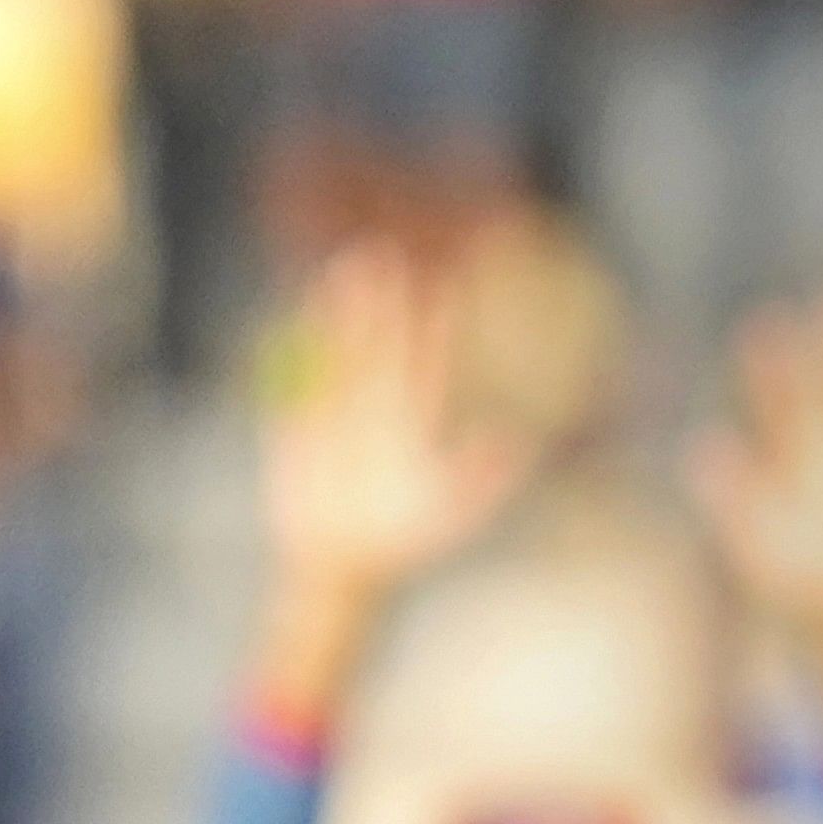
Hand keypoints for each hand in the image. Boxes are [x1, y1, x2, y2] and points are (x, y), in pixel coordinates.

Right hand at [257, 244, 530, 602]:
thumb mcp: (446, 514)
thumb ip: (481, 479)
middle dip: (389, 307)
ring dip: (349, 313)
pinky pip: (309, 374)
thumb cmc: (400, 544)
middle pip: (388, 348)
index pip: (429, 368)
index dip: (434, 332)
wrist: (340, 564)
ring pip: (349, 352)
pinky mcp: (305, 423)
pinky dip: (310, 341)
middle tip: (391, 260)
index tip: (441, 295)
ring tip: (346, 270)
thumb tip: (517, 440)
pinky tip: (311, 306)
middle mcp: (385, 412)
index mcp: (418, 426)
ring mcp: (345, 414)